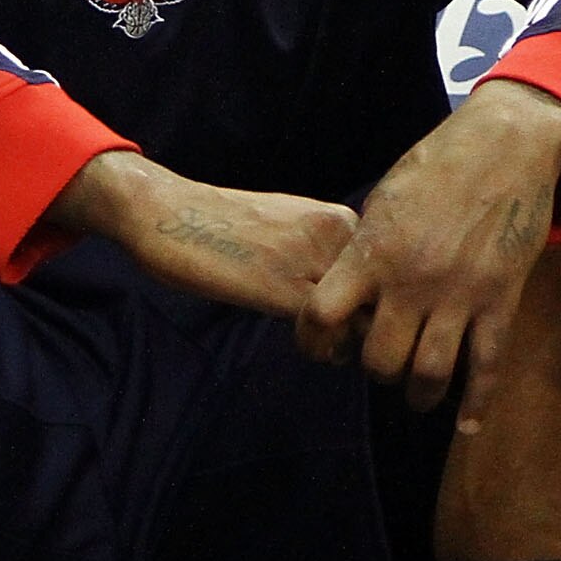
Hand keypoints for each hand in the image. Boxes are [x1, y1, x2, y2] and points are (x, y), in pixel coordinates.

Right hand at [52, 150, 356, 318]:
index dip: (379, 303)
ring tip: (329, 345)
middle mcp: (337, 237)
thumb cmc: (228, 223)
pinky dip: (325, 348)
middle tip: (348, 339)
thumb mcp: (293, 226)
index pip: (392, 274)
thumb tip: (360, 297)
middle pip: (386, 299)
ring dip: (350, 341)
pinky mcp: (284, 290)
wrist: (168, 212)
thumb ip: (329, 254)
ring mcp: (313, 262)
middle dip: (371, 325)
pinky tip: (311, 346)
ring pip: (363, 319)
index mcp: (341, 219)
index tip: (359, 318)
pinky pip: (327, 333)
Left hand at [297, 80, 560, 428]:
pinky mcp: (501, 298)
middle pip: (379, 359)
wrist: (506, 145)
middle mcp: (412, 281)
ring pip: (430, 372)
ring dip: (420, 395)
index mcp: (373, 252)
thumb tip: (349, 286)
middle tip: (384, 367)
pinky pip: (487, 363)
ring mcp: (459, 294)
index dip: (312, 342)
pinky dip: (478, 402)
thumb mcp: (386, 198)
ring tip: (419, 398)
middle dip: (377, 371)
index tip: (321, 349)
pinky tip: (468, 424)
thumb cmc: (440, 163)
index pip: (321, 316)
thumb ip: (366, 247)